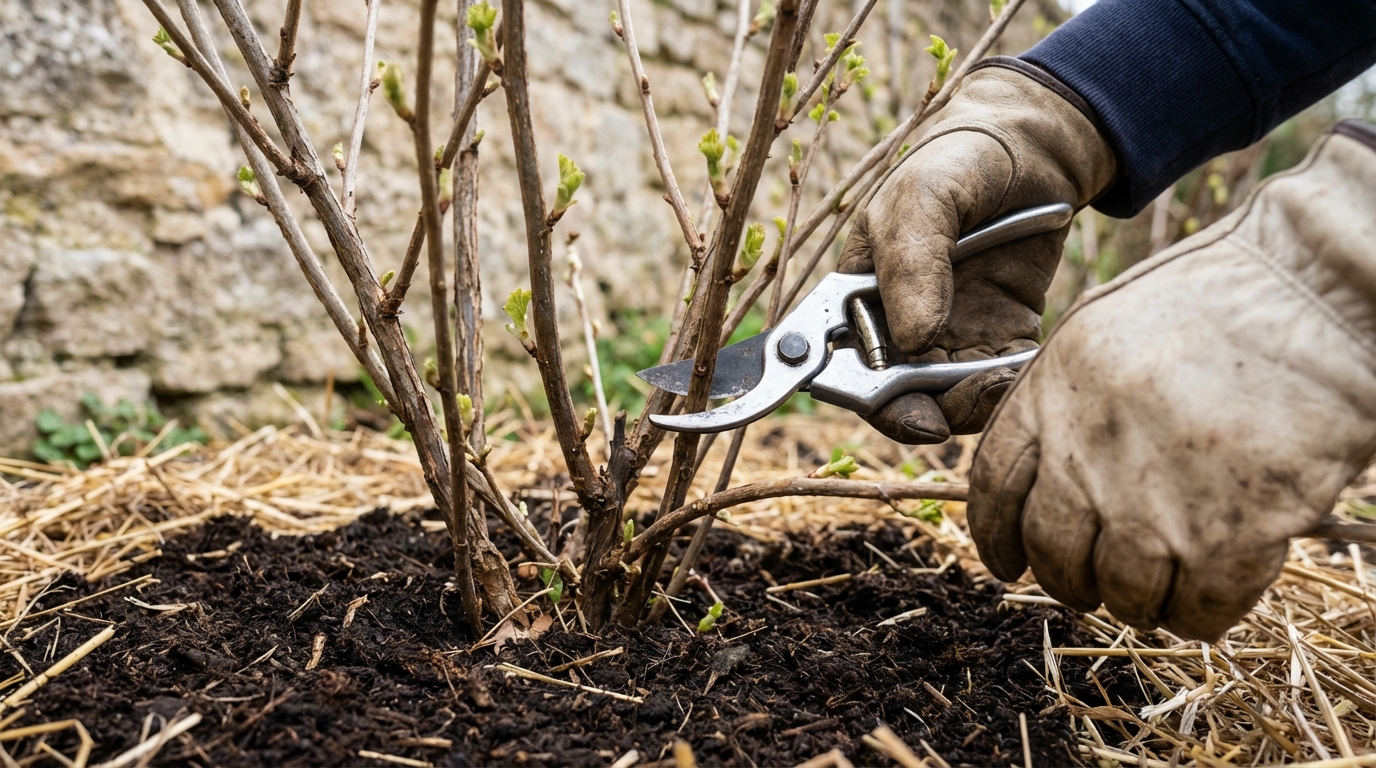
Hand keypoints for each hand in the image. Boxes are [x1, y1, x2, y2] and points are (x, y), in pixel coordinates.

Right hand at [838, 61, 1115, 443]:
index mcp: (857, 294)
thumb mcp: (923, 197)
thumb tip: (914, 339)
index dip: (865, 398)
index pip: (845, 364)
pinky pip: (994, 383)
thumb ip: (913, 264)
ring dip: (968, 405)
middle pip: (894, 396)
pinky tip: (1019, 372)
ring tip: (997, 384)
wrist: (1035, 145)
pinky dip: (1005, 391)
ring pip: (946, 400)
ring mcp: (949, 333)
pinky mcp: (1000, 337)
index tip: (904, 409)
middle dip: (921, 414)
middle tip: (953, 411)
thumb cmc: (958, 160)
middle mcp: (897, 323)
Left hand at [968, 126, 1375, 640]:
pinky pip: (1199, 608)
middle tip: (1090, 586)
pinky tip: (1211, 597)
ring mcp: (1156, 501)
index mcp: (1052, 393)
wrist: (1319, 296)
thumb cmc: (1225, 298)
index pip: (994, 485)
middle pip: (1053, 550)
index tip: (1007, 562)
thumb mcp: (1107, 328)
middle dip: (1067, 580)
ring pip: (1123, 591)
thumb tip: (1049, 464)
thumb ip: (1067, 397)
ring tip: (1158, 591)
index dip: (995, 535)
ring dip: (1137, 602)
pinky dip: (1200, 615)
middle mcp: (1089, 453)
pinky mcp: (1231, 536)